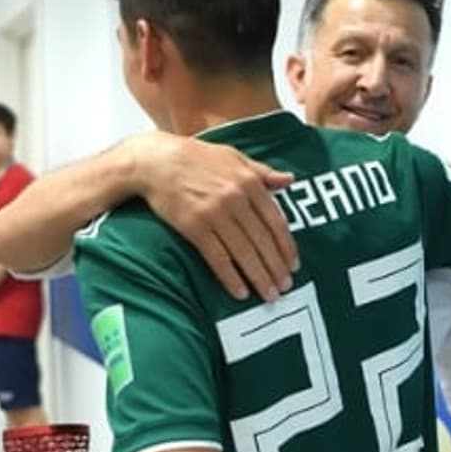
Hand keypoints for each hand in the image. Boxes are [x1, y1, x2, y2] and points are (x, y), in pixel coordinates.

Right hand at [129, 132, 297, 301]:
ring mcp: (214, 214)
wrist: (156, 161)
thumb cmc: (197, 157)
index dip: (286, 247)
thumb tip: (290, 180)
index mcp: (249, 182)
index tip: (293, 265)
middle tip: (285, 288)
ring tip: (269, 295)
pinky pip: (217, 258)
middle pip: (262, 241)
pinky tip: (240, 292)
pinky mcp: (194, 227)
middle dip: (276, 268)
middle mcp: (235, 199)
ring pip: (244, 253)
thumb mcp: (234, 156)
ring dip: (259, 277)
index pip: (276, 221)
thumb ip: (263, 171)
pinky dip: (231, 277)